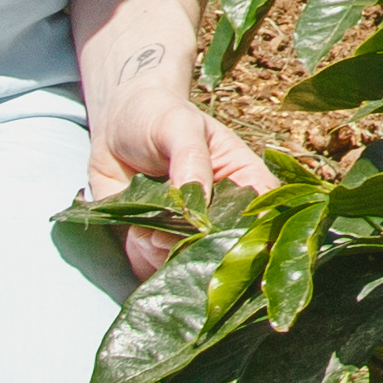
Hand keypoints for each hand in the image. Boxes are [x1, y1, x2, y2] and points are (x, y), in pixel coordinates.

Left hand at [79, 41, 277, 274]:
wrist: (116, 124)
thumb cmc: (157, 115)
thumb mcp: (178, 125)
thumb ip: (190, 158)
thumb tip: (196, 200)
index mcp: (243, 181)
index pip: (266, 212)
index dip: (258, 232)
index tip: (228, 237)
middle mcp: (222, 213)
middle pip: (230, 249)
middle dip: (199, 249)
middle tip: (168, 232)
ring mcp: (190, 233)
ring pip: (193, 263)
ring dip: (167, 253)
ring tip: (148, 228)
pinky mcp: (158, 245)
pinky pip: (158, 267)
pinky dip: (145, 256)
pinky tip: (135, 231)